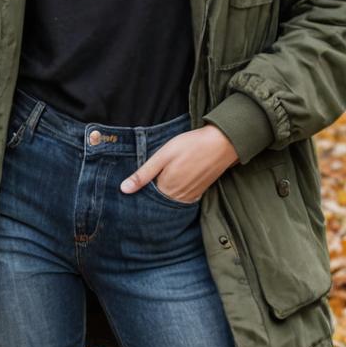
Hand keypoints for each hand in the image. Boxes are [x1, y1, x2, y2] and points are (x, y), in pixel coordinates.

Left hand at [119, 123, 238, 201]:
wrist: (221, 144)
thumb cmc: (190, 145)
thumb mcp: (163, 155)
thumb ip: (143, 174)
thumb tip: (123, 189)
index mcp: (166, 189)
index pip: (146, 199)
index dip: (138, 193)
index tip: (130, 189)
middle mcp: (178, 198)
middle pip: (158, 202)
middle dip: (149, 197)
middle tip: (143, 185)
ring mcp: (190, 197)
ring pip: (170, 202)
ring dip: (162, 196)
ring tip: (158, 182)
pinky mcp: (199, 193)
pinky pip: (182, 200)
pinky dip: (175, 195)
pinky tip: (172, 183)